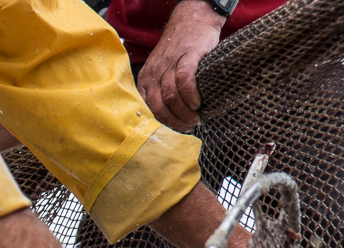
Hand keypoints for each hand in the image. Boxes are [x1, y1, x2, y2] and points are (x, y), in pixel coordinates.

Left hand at [135, 0, 224, 130]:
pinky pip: (184, 80)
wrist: (192, 20)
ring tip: (195, 119)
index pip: (148, 108)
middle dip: (174, 121)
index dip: (162, 123)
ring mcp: (169, 64)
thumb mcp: (163, 71)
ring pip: (171, 96)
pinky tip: (196, 103)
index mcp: (146, 79)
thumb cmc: (180, 51)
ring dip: (184, 112)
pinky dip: (189, 95)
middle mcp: (154, 72)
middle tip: (188, 127)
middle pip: (159, 105)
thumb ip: (161, 90)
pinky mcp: (186, 56)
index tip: (174, 131)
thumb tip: (168, 119)